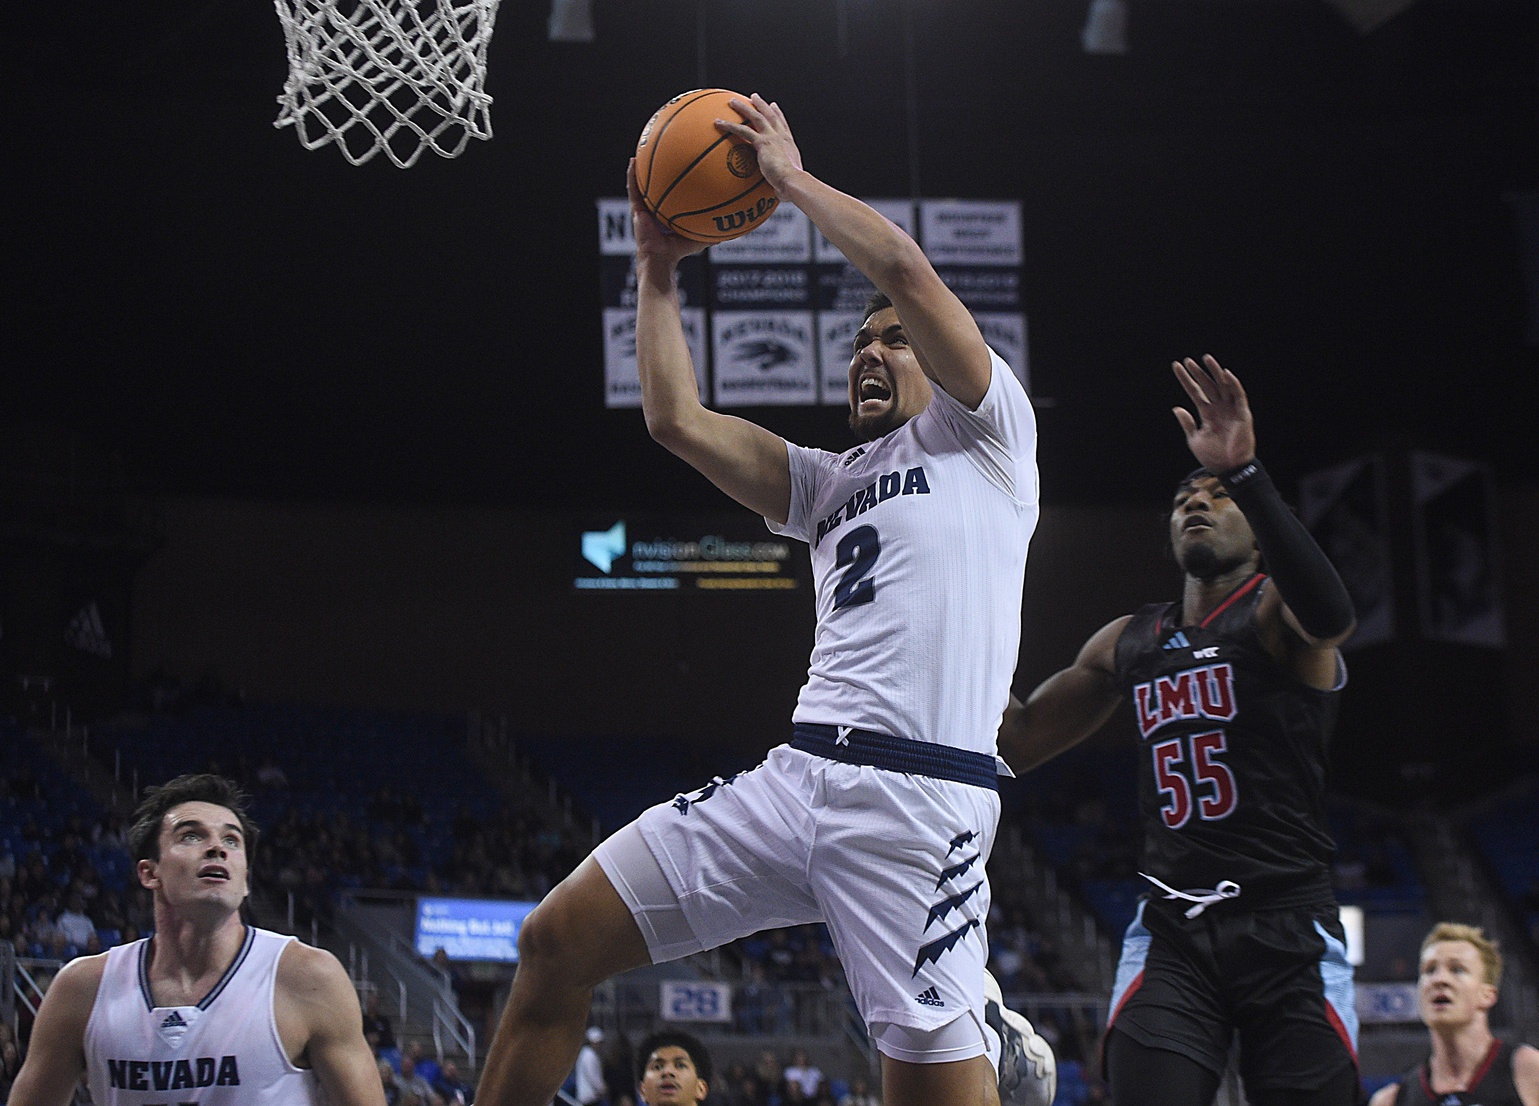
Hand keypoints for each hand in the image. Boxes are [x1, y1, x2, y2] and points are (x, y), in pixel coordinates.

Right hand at [627, 158, 707, 268]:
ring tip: (641, 148)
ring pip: (641, 183)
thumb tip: (731, 227)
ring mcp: (643, 208)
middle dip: (657, 167)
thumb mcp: (697, 238)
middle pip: (655, 184)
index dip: (672, 178)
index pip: (669, 192)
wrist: (660, 259)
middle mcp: (654, 208)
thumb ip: (711, 231)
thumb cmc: (677, 252)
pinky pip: (633, 189)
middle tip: (660, 149)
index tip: (677, 162)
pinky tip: (632, 162)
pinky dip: (631, 175)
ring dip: (640, 166)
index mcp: (666, 212)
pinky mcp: (636, 210)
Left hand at [715, 93, 803, 194]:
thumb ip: (780, 180)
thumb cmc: (792, 185)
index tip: (773, 106)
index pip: (782, 125)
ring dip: (743, 108)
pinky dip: (729, 126)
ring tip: (732, 102)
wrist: (793, 181)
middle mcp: (781, 137)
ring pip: (756, 117)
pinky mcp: (762, 142)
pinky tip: (718, 123)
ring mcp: (772, 137)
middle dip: (761, 104)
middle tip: (753, 97)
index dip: (778, 114)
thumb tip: (777, 192)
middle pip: (770, 115)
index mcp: (789, 143)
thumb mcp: (788, 180)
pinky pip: (743, 131)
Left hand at [1171, 355, 1256, 474]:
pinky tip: (1224, 374)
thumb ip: (1187, 423)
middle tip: (1188, 361)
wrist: (1229, 468)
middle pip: (1207, 386)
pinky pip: (1238, 396)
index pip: (1195, 392)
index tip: (1176, 367)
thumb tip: (1176, 408)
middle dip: (1198, 373)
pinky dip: (1233, 384)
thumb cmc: (1213, 456)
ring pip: (1223, 386)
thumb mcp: (1195, 439)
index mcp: (1207, 414)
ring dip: (1215, 373)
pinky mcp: (1242, 414)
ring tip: (1206, 359)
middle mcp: (1219, 408)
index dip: (1186, 380)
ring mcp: (1231, 409)